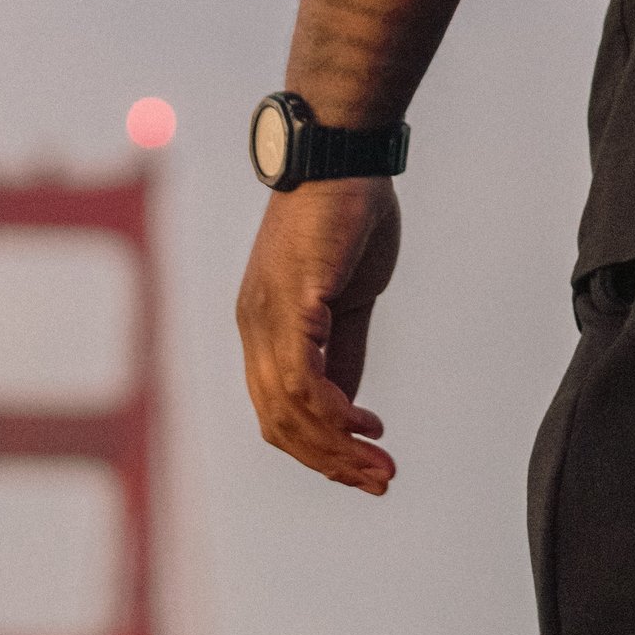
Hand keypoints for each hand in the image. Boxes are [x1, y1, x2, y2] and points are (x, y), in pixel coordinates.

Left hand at [237, 179, 402, 495]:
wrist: (341, 154)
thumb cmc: (347, 215)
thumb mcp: (347, 297)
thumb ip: (343, 350)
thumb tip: (349, 405)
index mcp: (263, 325)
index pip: (278, 409)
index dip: (317, 446)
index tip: (362, 461)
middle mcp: (254, 326)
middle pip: (280, 423)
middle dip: (329, 461)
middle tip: (378, 480)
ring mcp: (267, 315)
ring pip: (290, 411)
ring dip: (336, 448)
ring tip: (381, 467)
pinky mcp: (291, 302)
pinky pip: (303, 379)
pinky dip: (333, 413)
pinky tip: (364, 425)